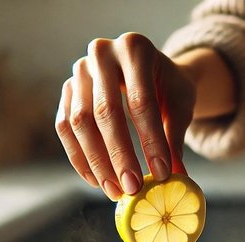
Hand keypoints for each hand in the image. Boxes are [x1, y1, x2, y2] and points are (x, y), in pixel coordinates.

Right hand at [55, 33, 195, 199]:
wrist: (150, 70)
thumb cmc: (168, 87)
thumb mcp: (180, 105)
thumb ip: (175, 138)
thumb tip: (177, 178)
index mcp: (135, 48)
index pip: (141, 101)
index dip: (151, 141)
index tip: (161, 174)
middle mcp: (102, 53)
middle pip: (105, 112)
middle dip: (119, 156)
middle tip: (133, 188)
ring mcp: (79, 71)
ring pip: (80, 122)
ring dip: (97, 162)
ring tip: (115, 190)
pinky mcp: (66, 90)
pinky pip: (65, 128)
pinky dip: (79, 158)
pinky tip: (96, 181)